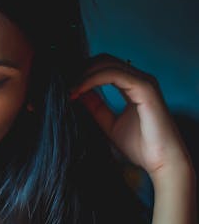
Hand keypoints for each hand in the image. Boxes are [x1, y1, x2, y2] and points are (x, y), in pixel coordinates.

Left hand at [71, 54, 192, 182]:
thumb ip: (96, 108)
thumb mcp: (109, 125)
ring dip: (83, 74)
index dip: (82, 73)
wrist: (161, 163)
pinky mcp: (145, 88)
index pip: (104, 67)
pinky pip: (113, 74)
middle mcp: (140, 79)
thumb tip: (79, 94)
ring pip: (107, 64)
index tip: (65, 88)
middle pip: (104, 60)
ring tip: (68, 90)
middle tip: (62, 86)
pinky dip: (92, 80)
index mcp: (133, 86)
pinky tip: (78, 91)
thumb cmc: (141, 147)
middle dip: (80, 70)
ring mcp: (144, 82)